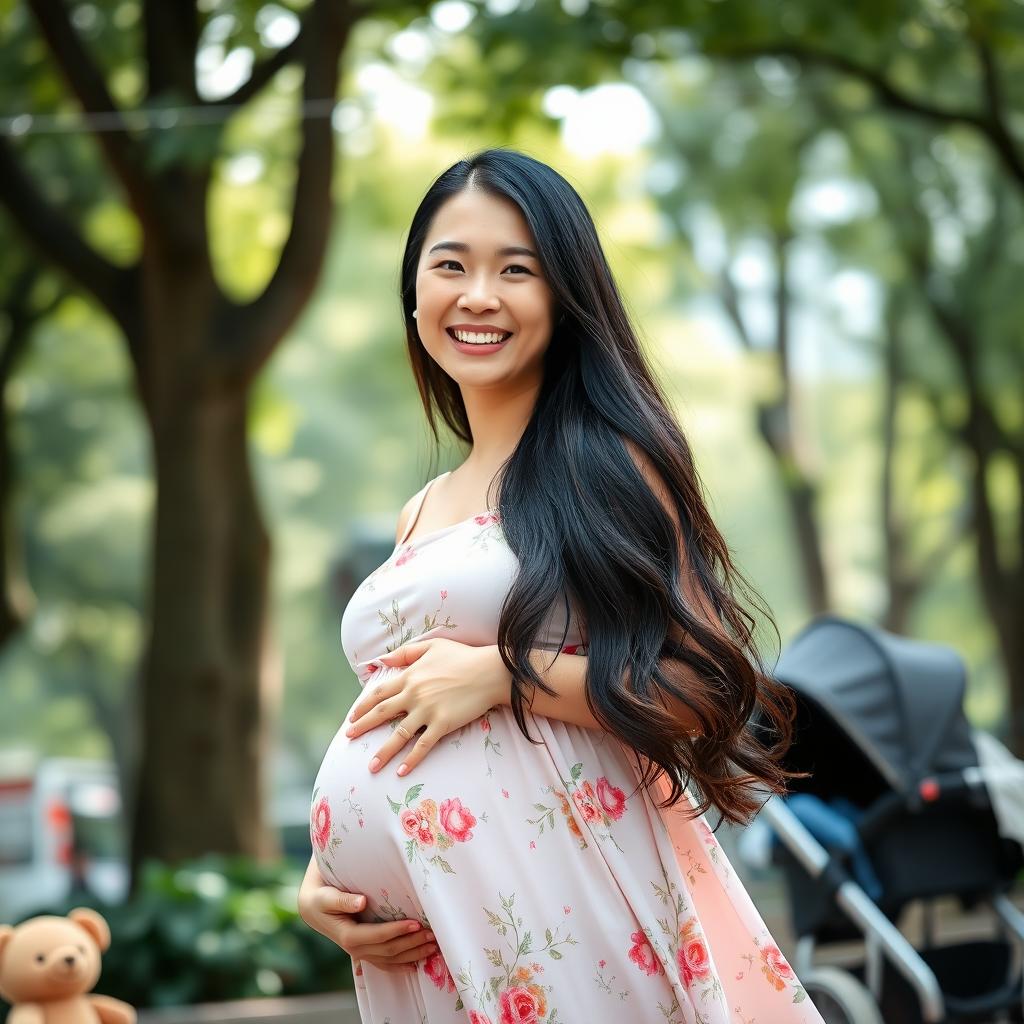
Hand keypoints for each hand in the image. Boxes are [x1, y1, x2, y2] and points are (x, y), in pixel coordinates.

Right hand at [297, 857, 436, 972]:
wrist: (314, 908)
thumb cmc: (321, 897)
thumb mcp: (327, 896)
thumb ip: (343, 899)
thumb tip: (361, 902)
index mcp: (348, 936)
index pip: (378, 936)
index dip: (397, 931)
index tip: (416, 923)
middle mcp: (356, 949)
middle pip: (389, 950)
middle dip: (412, 943)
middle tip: (433, 934)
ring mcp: (361, 952)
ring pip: (391, 959)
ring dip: (413, 954)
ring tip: (433, 946)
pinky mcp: (365, 951)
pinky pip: (385, 963)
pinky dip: (402, 964)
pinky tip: (416, 963)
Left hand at [345, 638, 510, 776]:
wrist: (489, 671)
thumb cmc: (463, 656)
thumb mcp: (432, 646)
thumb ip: (405, 653)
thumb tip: (381, 659)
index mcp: (410, 676)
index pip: (380, 693)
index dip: (364, 705)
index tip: (352, 716)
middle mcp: (414, 694)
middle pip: (382, 713)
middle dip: (363, 726)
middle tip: (349, 737)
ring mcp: (428, 710)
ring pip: (399, 734)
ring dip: (383, 752)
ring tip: (370, 767)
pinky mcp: (443, 724)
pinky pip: (423, 745)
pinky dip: (411, 760)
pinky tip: (401, 771)